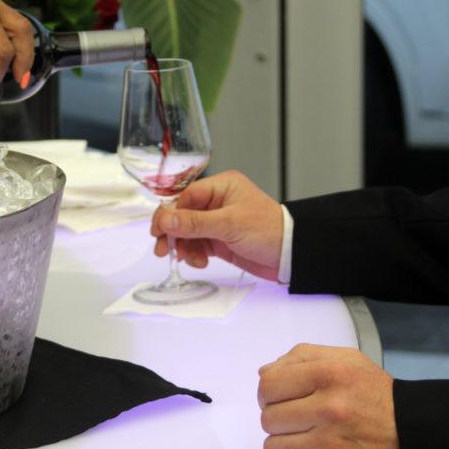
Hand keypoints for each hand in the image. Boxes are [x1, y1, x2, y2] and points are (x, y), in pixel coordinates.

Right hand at [149, 170, 283, 279]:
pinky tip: (200, 262)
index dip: (169, 213)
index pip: (185, 196)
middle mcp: (217, 201)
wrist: (290, 255)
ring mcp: (217, 221)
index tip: (158, 230)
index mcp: (221, 186)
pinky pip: (197, 245)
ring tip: (189, 259)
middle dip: (173, 233)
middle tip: (163, 249)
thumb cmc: (268, 231)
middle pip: (183, 215)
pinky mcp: (219, 240)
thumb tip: (164, 219)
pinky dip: (194, 254)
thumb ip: (194, 223)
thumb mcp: (229, 225)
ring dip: (184, 246)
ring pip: (187, 232)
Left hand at [258, 344, 404, 448]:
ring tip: (304, 437)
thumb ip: (301, 357)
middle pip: (268, 418)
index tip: (275, 396)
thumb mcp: (346, 360)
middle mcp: (329, 408)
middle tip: (295, 417)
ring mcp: (329, 445)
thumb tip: (264, 372)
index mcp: (329, 375)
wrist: (415, 435)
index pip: (268, 384)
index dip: (267, 392)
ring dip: (285, 444)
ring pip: (274, 448)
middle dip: (277, 418)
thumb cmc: (379, 398)